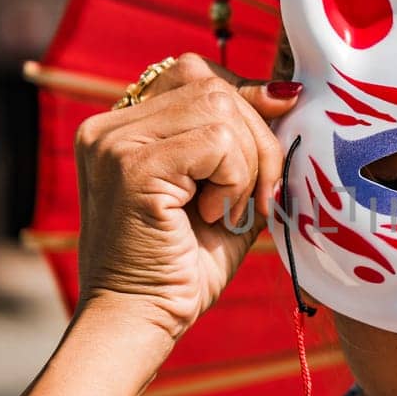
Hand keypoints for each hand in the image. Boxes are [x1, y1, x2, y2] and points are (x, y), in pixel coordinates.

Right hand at [72, 53, 300, 342]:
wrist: (142, 322)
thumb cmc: (184, 269)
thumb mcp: (225, 192)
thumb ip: (245, 143)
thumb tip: (286, 92)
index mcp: (123, 127)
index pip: (194, 73)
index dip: (244, 97)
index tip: (270, 140)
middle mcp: (109, 126)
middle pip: (213, 85)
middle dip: (257, 137)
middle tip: (258, 196)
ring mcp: (116, 142)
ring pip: (220, 108)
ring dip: (247, 164)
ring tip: (227, 210)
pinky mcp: (132, 165)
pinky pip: (217, 141)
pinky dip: (235, 180)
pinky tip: (212, 216)